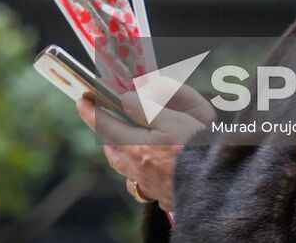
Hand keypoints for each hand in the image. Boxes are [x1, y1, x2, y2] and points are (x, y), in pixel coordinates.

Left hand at [76, 85, 214, 212]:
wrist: (214, 186)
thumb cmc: (196, 151)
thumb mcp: (172, 121)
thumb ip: (145, 109)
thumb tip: (124, 100)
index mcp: (135, 147)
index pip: (106, 126)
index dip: (91, 111)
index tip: (81, 100)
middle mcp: (136, 168)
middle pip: (113, 152)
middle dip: (106, 135)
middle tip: (105, 121)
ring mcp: (148, 184)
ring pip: (125, 169)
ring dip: (120, 155)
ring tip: (123, 143)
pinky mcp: (161, 194)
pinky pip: (141, 184)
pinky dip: (137, 173)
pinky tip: (146, 167)